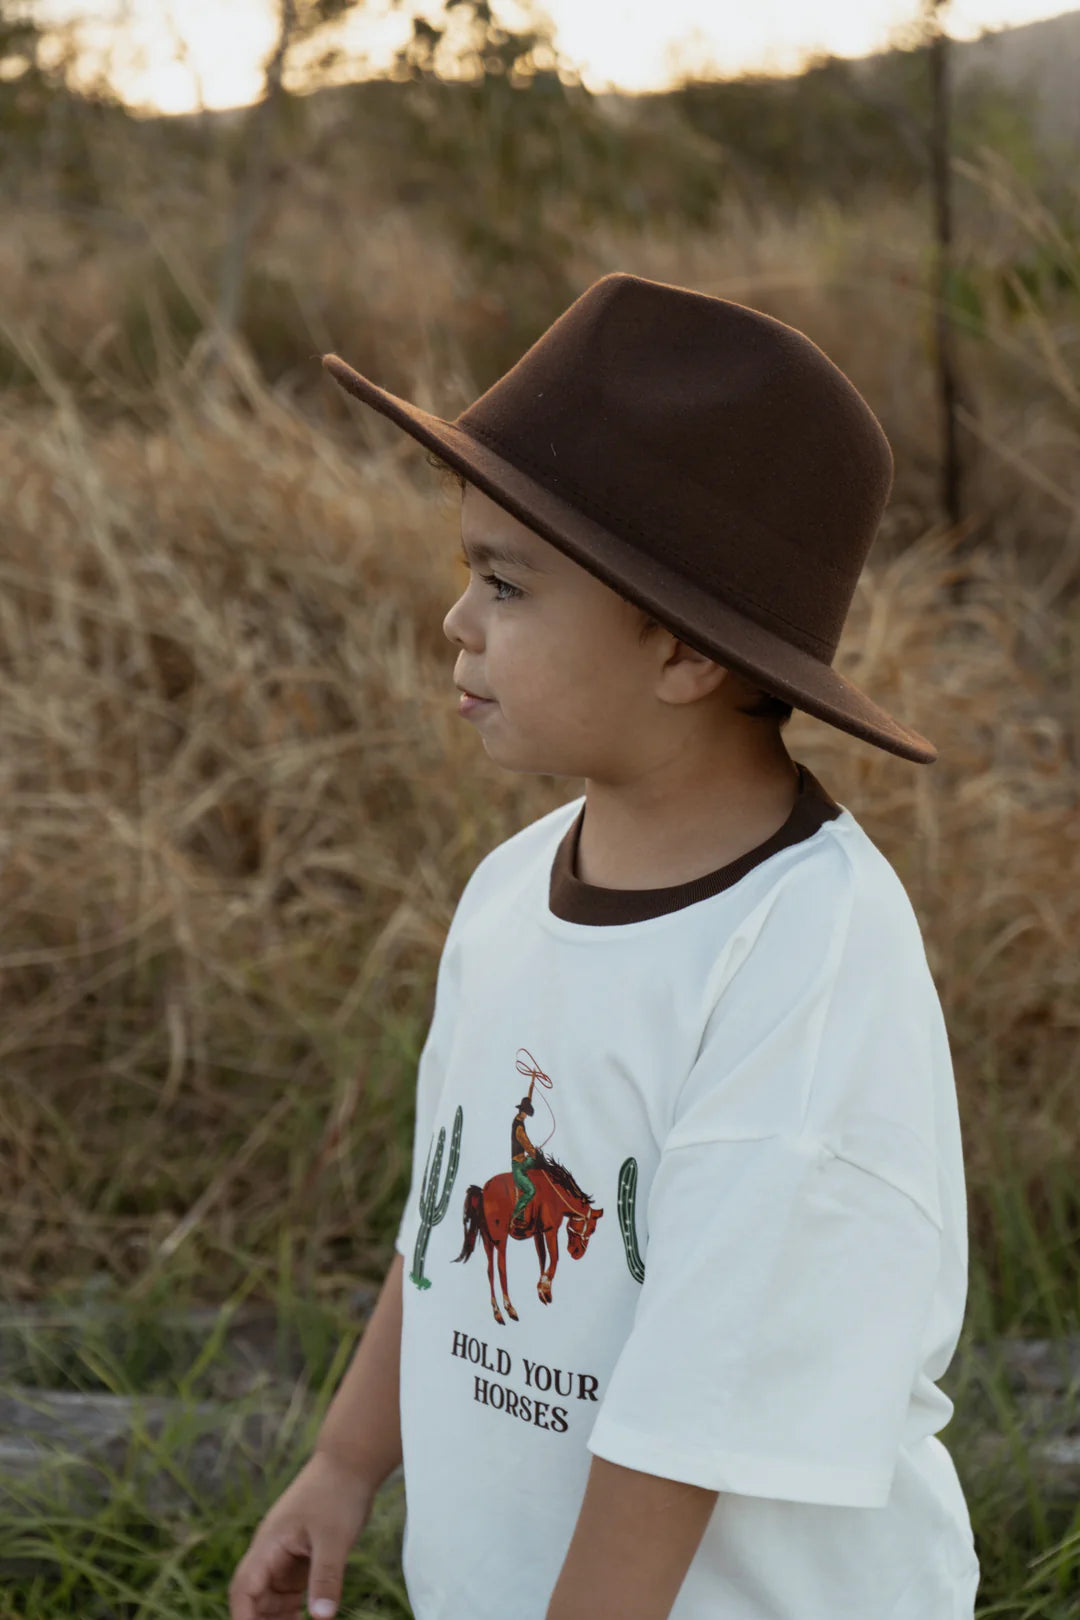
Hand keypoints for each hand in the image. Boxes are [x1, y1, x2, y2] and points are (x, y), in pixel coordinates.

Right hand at [229, 1449, 376, 1619]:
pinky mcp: (301, 1554)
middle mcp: (271, 1551)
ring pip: (271, 1596)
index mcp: (269, 1544)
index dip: (244, 1618)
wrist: (351, 1461)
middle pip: (254, 1597)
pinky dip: (292, 1609)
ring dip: (276, 1618)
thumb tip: (321, 1618)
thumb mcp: (333, 1539)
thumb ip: (325, 1578)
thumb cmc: (338, 1493)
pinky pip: (289, 1589)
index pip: (244, 1588)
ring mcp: (285, 1553)